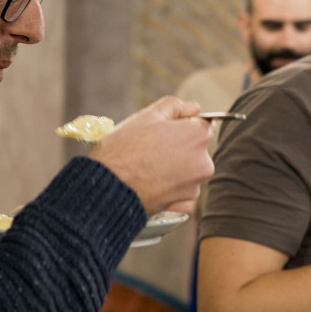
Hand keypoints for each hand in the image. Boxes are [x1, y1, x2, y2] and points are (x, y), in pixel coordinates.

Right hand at [88, 96, 215, 214]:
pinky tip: (152, 184)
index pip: (202, 124)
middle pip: (196, 149)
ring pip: (189, 171)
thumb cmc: (123, 150)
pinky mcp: (185, 205)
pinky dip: (171, 188)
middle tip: (150, 150)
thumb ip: (176, 106)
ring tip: (147, 168)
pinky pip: (182, 192)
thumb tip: (194, 108)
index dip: (182, 125)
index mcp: (198, 136)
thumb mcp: (147, 116)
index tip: (163, 131)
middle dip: (179, 147)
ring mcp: (195, 186)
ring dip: (175, 169)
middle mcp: (204, 162)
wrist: (107, 188)